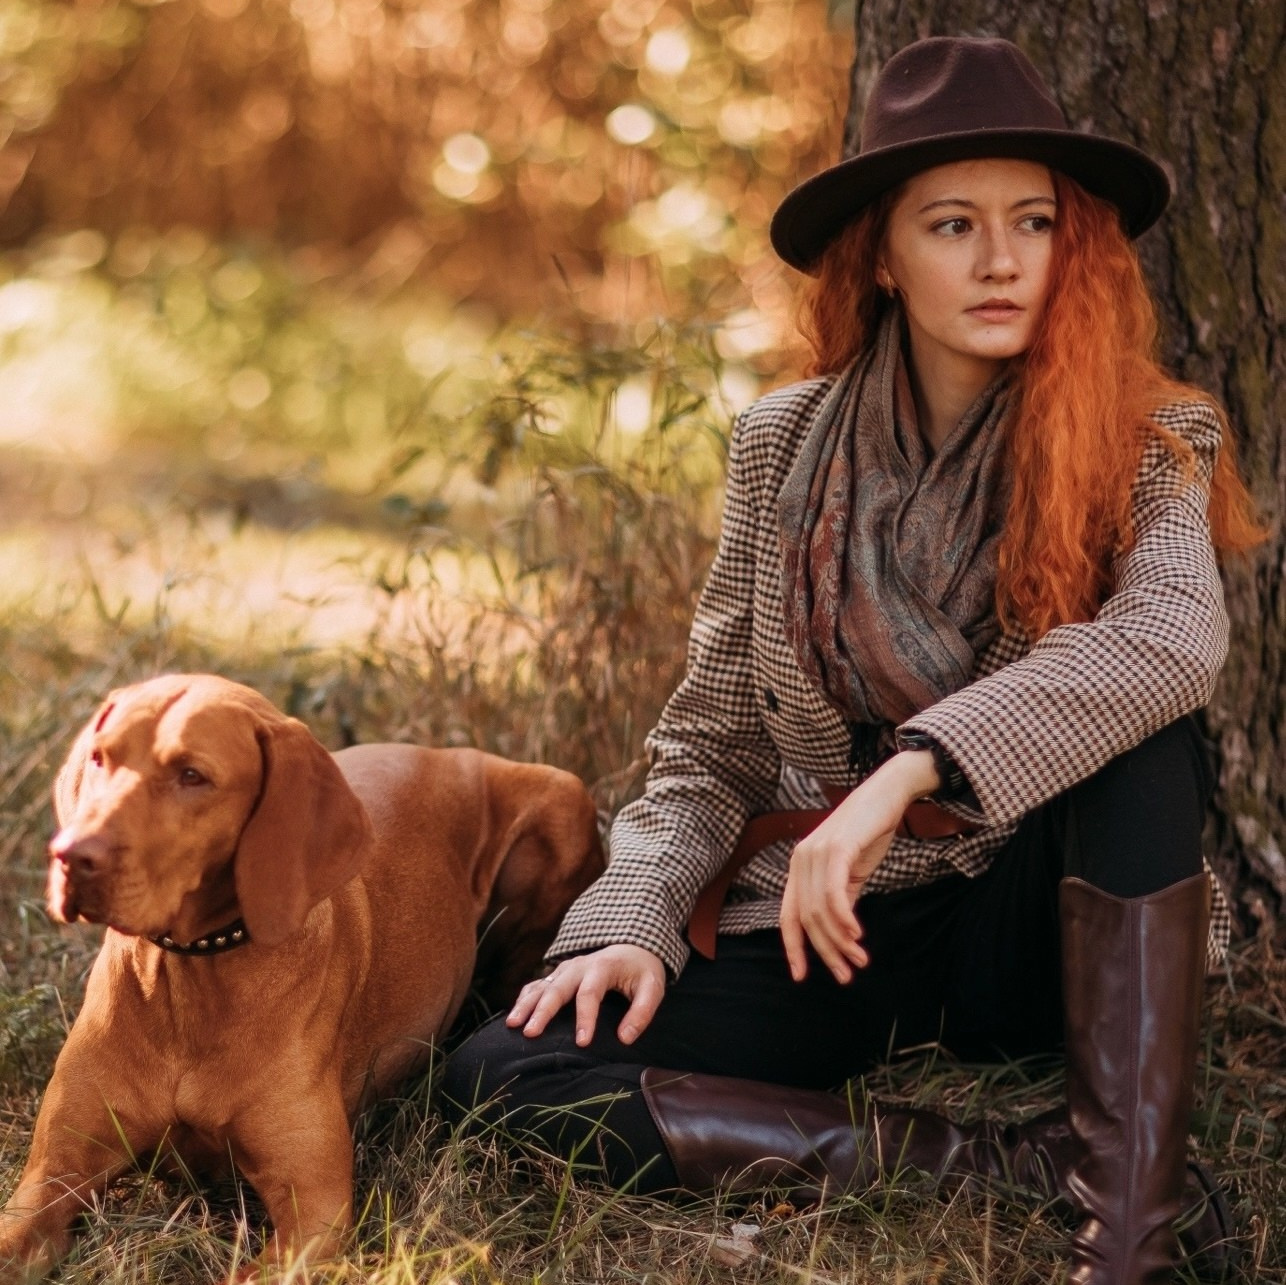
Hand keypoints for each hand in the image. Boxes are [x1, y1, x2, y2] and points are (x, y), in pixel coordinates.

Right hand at [506, 944, 665, 1047]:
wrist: (632, 948)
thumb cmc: (641, 972)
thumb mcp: (653, 988)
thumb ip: (642, 1012)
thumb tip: (625, 1038)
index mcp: (602, 967)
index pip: (590, 993)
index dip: (585, 1018)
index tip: (582, 1043)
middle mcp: (579, 966)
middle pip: (557, 988)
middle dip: (543, 1011)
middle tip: (530, 1033)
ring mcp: (565, 969)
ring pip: (541, 985)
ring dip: (526, 1004)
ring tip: (512, 1025)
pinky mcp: (558, 975)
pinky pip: (537, 985)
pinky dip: (524, 999)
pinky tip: (514, 1016)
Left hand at [780, 749, 938, 983]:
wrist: (888, 794)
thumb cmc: (869, 832)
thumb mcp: (850, 871)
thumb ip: (840, 899)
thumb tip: (839, 933)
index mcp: (799, 867)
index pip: (788, 916)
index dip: (793, 948)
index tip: (801, 976)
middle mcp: (800, 860)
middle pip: (807, 920)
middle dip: (826, 952)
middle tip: (846, 975)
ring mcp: (816, 852)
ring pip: (820, 911)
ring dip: (841, 941)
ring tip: (859, 960)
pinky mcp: (836, 848)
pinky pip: (834, 892)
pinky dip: (844, 918)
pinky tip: (857, 934)